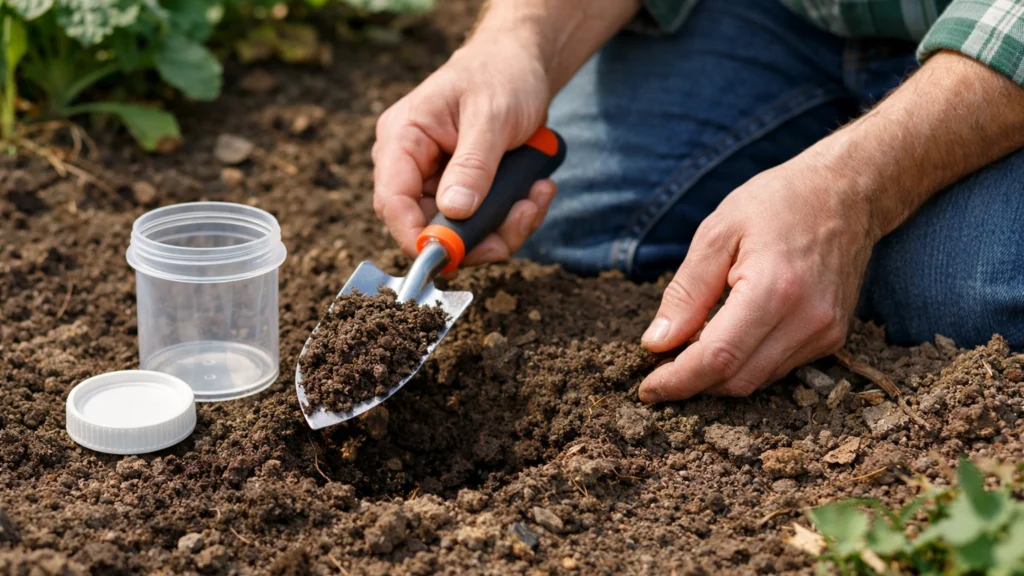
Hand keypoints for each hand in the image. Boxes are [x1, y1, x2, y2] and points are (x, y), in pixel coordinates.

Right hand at [372, 35, 555, 266]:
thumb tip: (454, 212)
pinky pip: (483, 223)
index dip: (415, 235)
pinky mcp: (465, 192)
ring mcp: (439, 181)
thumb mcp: (491, 116)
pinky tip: (538, 189)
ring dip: (504, 227)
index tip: (452, 255)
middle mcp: (413, 165)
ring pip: (461, 233)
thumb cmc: (501, 74)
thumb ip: (473, 165)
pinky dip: (513, 217)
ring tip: (538, 194)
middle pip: (428, 226)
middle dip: (478, 236)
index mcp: (402, 139)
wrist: (521, 63)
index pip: (391, 201)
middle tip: (522, 217)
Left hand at [637, 158, 876, 400]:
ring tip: (688, 350)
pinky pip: (778, 368)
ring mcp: (825, 333)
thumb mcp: (718, 233)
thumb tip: (657, 342)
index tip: (648, 388)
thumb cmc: (778, 202)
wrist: (848, 192)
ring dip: (717, 376)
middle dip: (693, 382)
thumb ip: (686, 292)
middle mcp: (806, 320)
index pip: (717, 358)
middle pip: (737, 380)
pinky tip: (724, 339)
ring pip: (757, 381)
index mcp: (775, 290)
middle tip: (660, 366)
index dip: (678, 380)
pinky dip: (744, 364)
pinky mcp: (833, 338)